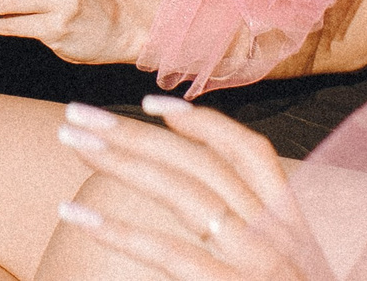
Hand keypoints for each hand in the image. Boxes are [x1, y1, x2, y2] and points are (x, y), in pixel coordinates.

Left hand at [51, 99, 327, 280]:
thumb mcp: (286, 274)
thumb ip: (247, 244)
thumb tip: (203, 220)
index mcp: (296, 233)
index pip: (253, 156)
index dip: (204, 122)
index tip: (149, 103)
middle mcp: (285, 242)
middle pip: (204, 166)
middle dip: (136, 132)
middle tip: (76, 114)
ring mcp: (266, 268)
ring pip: (189, 195)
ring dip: (123, 159)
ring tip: (70, 142)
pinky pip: (173, 256)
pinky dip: (119, 231)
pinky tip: (75, 215)